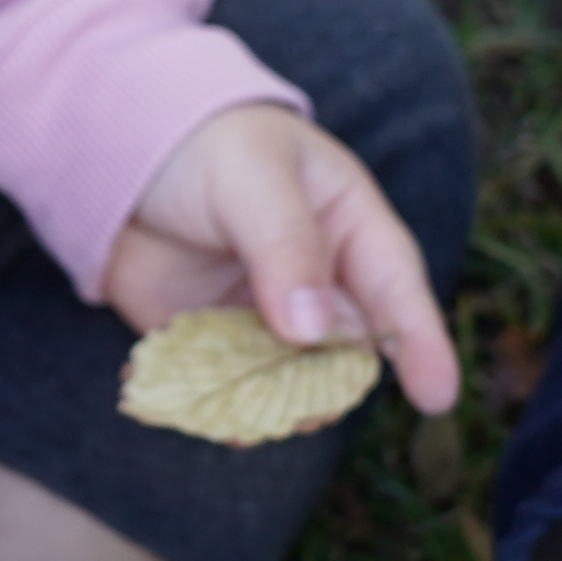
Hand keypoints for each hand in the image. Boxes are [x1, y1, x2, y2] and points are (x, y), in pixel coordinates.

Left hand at [100, 104, 463, 415]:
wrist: (124, 149)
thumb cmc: (209, 145)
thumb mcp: (253, 177)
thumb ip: (284, 246)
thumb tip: (311, 330)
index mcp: (350, 227)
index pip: (396, 290)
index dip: (421, 343)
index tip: (437, 397)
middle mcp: (319, 281)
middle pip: (344, 351)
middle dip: (330, 386)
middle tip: (305, 408)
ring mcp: (265, 316)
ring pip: (287, 380)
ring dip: (271, 403)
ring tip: (243, 415)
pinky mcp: (213, 341)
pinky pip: (226, 385)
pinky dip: (216, 404)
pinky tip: (199, 413)